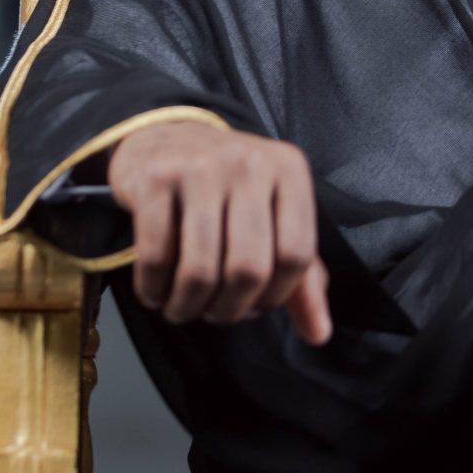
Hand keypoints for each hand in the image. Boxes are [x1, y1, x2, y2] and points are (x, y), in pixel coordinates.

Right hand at [106, 122, 332, 345]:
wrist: (166, 139)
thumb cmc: (228, 190)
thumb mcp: (275, 218)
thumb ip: (303, 276)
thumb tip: (319, 333)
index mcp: (290, 171)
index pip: (296, 256)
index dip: (275, 296)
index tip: (255, 304)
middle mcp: (250, 163)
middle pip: (248, 269)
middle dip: (228, 310)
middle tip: (214, 312)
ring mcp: (200, 168)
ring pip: (200, 270)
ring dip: (187, 306)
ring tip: (182, 307)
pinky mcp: (155, 179)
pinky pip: (156, 257)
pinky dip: (153, 290)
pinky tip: (155, 292)